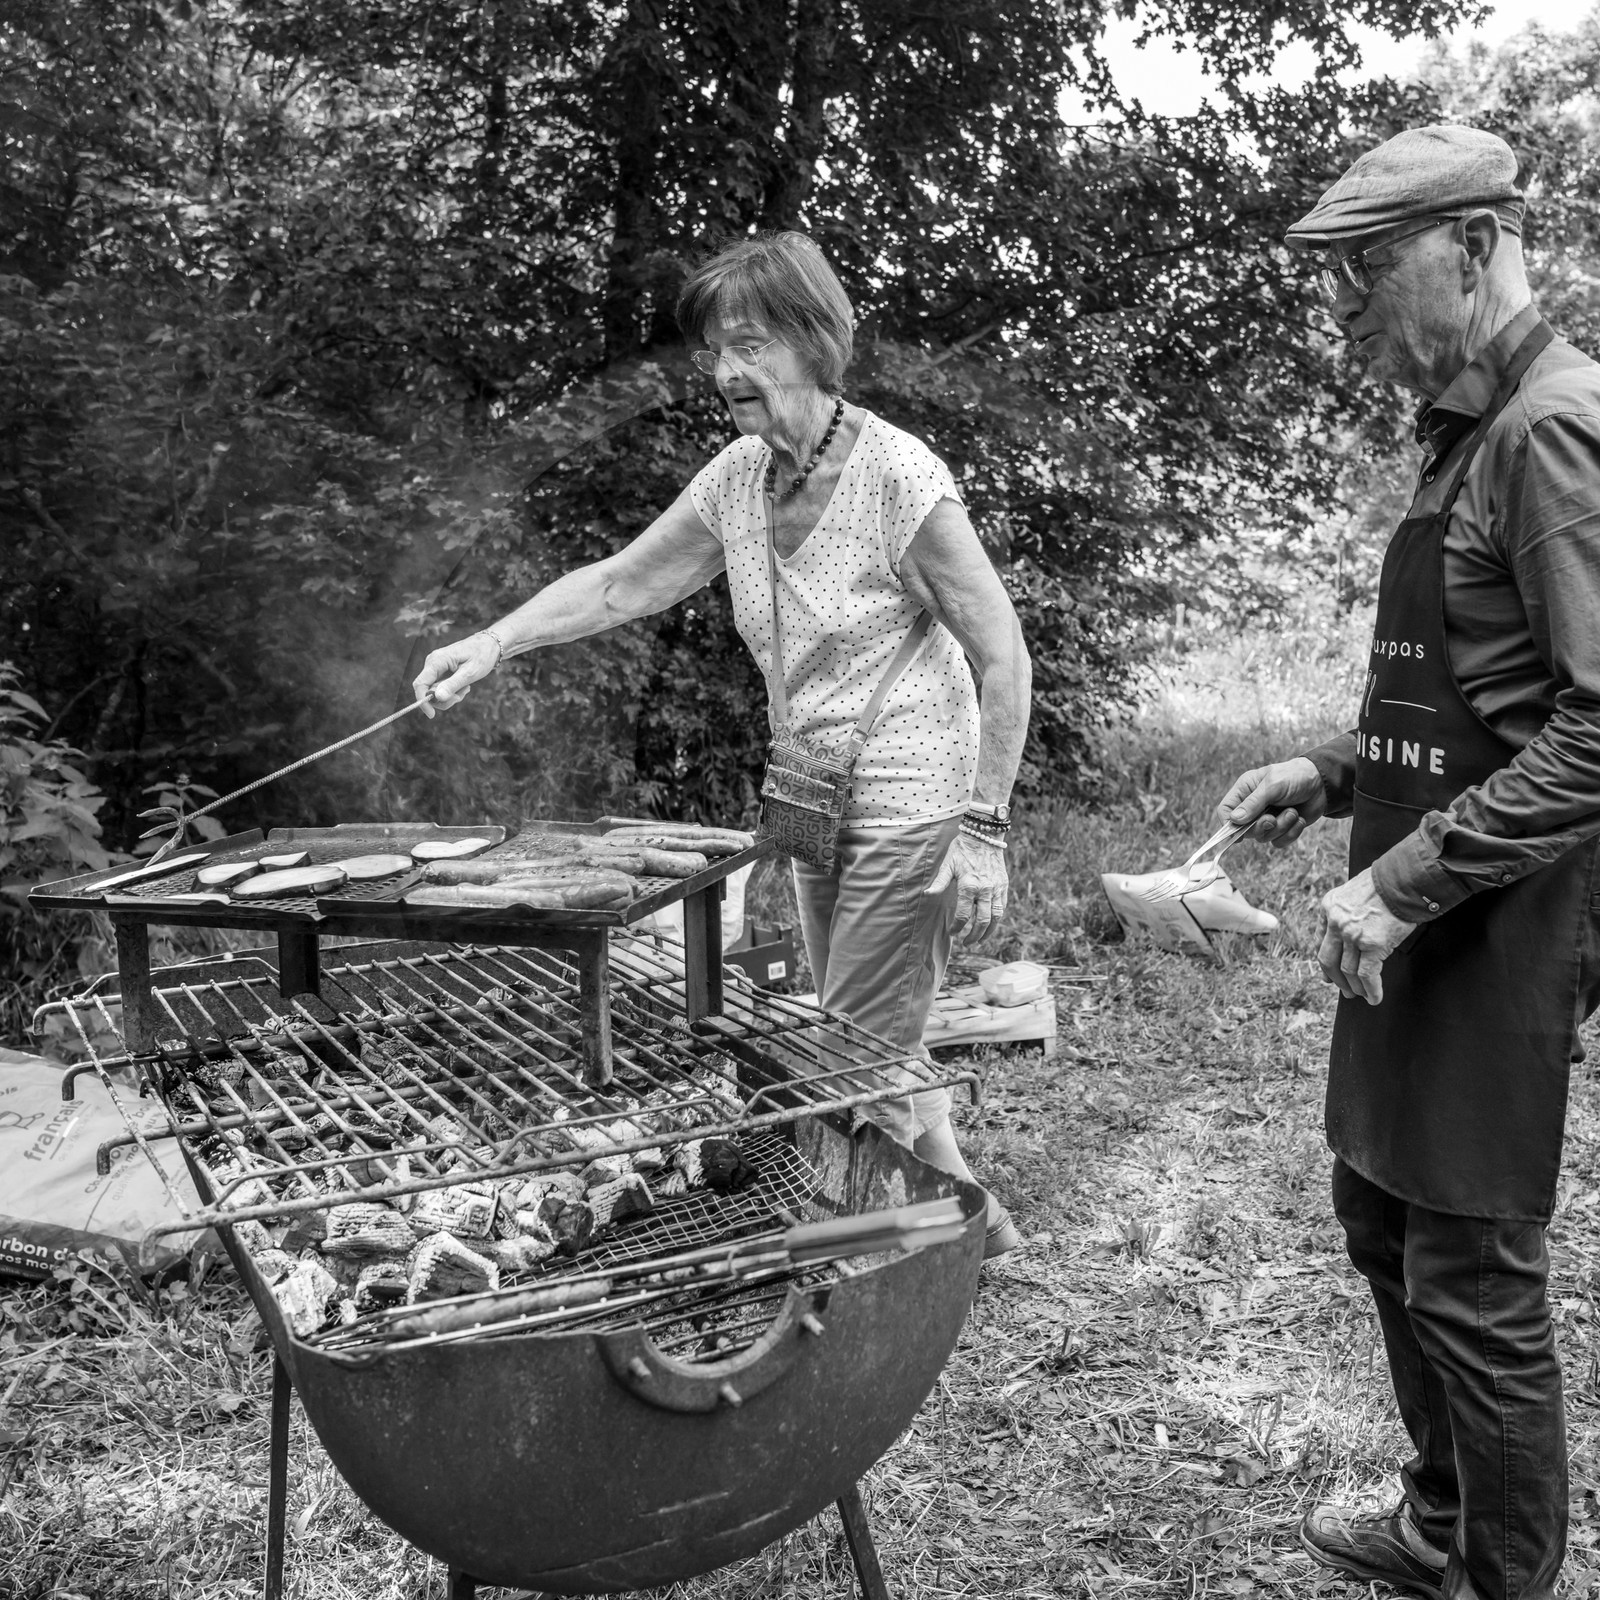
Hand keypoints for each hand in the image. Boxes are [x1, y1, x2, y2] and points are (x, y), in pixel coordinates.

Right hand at [412, 633, 502, 717]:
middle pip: (428, 690)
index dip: (423, 701)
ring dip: (450, 695)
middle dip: (445, 699)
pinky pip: (441, 687)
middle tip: (462, 695)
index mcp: (437, 660)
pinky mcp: (440, 670)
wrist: (489, 644)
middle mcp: (432, 662)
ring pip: (435, 691)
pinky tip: (464, 685)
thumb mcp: (470, 673)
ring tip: (465, 688)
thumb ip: (453, 685)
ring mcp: (436, 667)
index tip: (432, 715)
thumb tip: (437, 697)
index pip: (420, 684)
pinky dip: (452, 691)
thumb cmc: (481, 655)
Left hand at [928, 833, 1008, 945]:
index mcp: (968, 886)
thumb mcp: (948, 864)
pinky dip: (997, 918)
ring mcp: (997, 888)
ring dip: (989, 931)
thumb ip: (940, 882)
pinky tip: (990, 923)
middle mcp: (985, 890)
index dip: (957, 927)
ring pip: (996, 917)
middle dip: (974, 936)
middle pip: (982, 921)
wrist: (984, 834)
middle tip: (967, 942)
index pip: (963, 915)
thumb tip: (927, 895)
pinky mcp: (1004, 885)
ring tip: (981, 939)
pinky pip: (1002, 906)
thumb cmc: (962, 848)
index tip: (952, 932)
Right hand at [1214, 756, 1327, 846]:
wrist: (1323, 784)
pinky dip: (1291, 833)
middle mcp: (1253, 806)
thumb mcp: (1272, 786)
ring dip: (1281, 827)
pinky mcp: (1282, 828)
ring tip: (1293, 812)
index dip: (1227, 824)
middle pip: (1244, 829)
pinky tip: (1299, 819)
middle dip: (1261, 826)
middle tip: (1272, 819)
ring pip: (1263, 837)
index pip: (1225, 810)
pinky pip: (1278, 842)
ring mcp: (1267, 818)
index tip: (1237, 833)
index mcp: (1245, 791)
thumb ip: (1253, 803)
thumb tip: (1234, 820)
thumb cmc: (1295, 776)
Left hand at [1318, 867, 1415, 1004]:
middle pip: (1328, 959)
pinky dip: (1371, 989)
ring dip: (1354, 987)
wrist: (1405, 878)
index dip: (1326, 962)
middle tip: (1343, 990)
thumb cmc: (1387, 883)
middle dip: (1335, 979)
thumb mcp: (1355, 892)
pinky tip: (1374, 998)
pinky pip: (1368, 974)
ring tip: (1360, 995)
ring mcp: (1353, 935)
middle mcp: (1336, 921)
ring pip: (1348, 970)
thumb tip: (1351, 937)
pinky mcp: (1373, 945)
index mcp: (1329, 907)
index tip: (1328, 975)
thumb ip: (1347, 913)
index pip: (1321, 941)